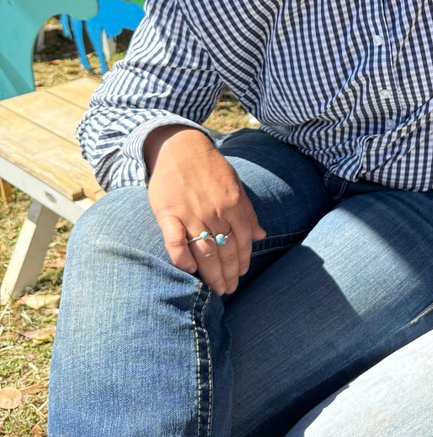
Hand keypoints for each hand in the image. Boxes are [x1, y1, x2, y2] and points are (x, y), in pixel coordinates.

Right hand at [145, 125, 265, 295]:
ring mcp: (190, 213)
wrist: (179, 147)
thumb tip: (262, 235)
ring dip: (212, 273)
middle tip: (229, 290)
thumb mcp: (235, 184)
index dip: (243, 260)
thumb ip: (248, 211)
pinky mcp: (167, 213)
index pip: (243, 240)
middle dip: (229, 274)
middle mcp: (215, 211)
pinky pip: (176, 242)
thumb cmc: (210, 167)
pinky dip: (184, 258)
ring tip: (216, 288)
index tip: (241, 274)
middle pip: (225, 250)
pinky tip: (191, 269)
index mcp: (233, 203)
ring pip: (205, 250)